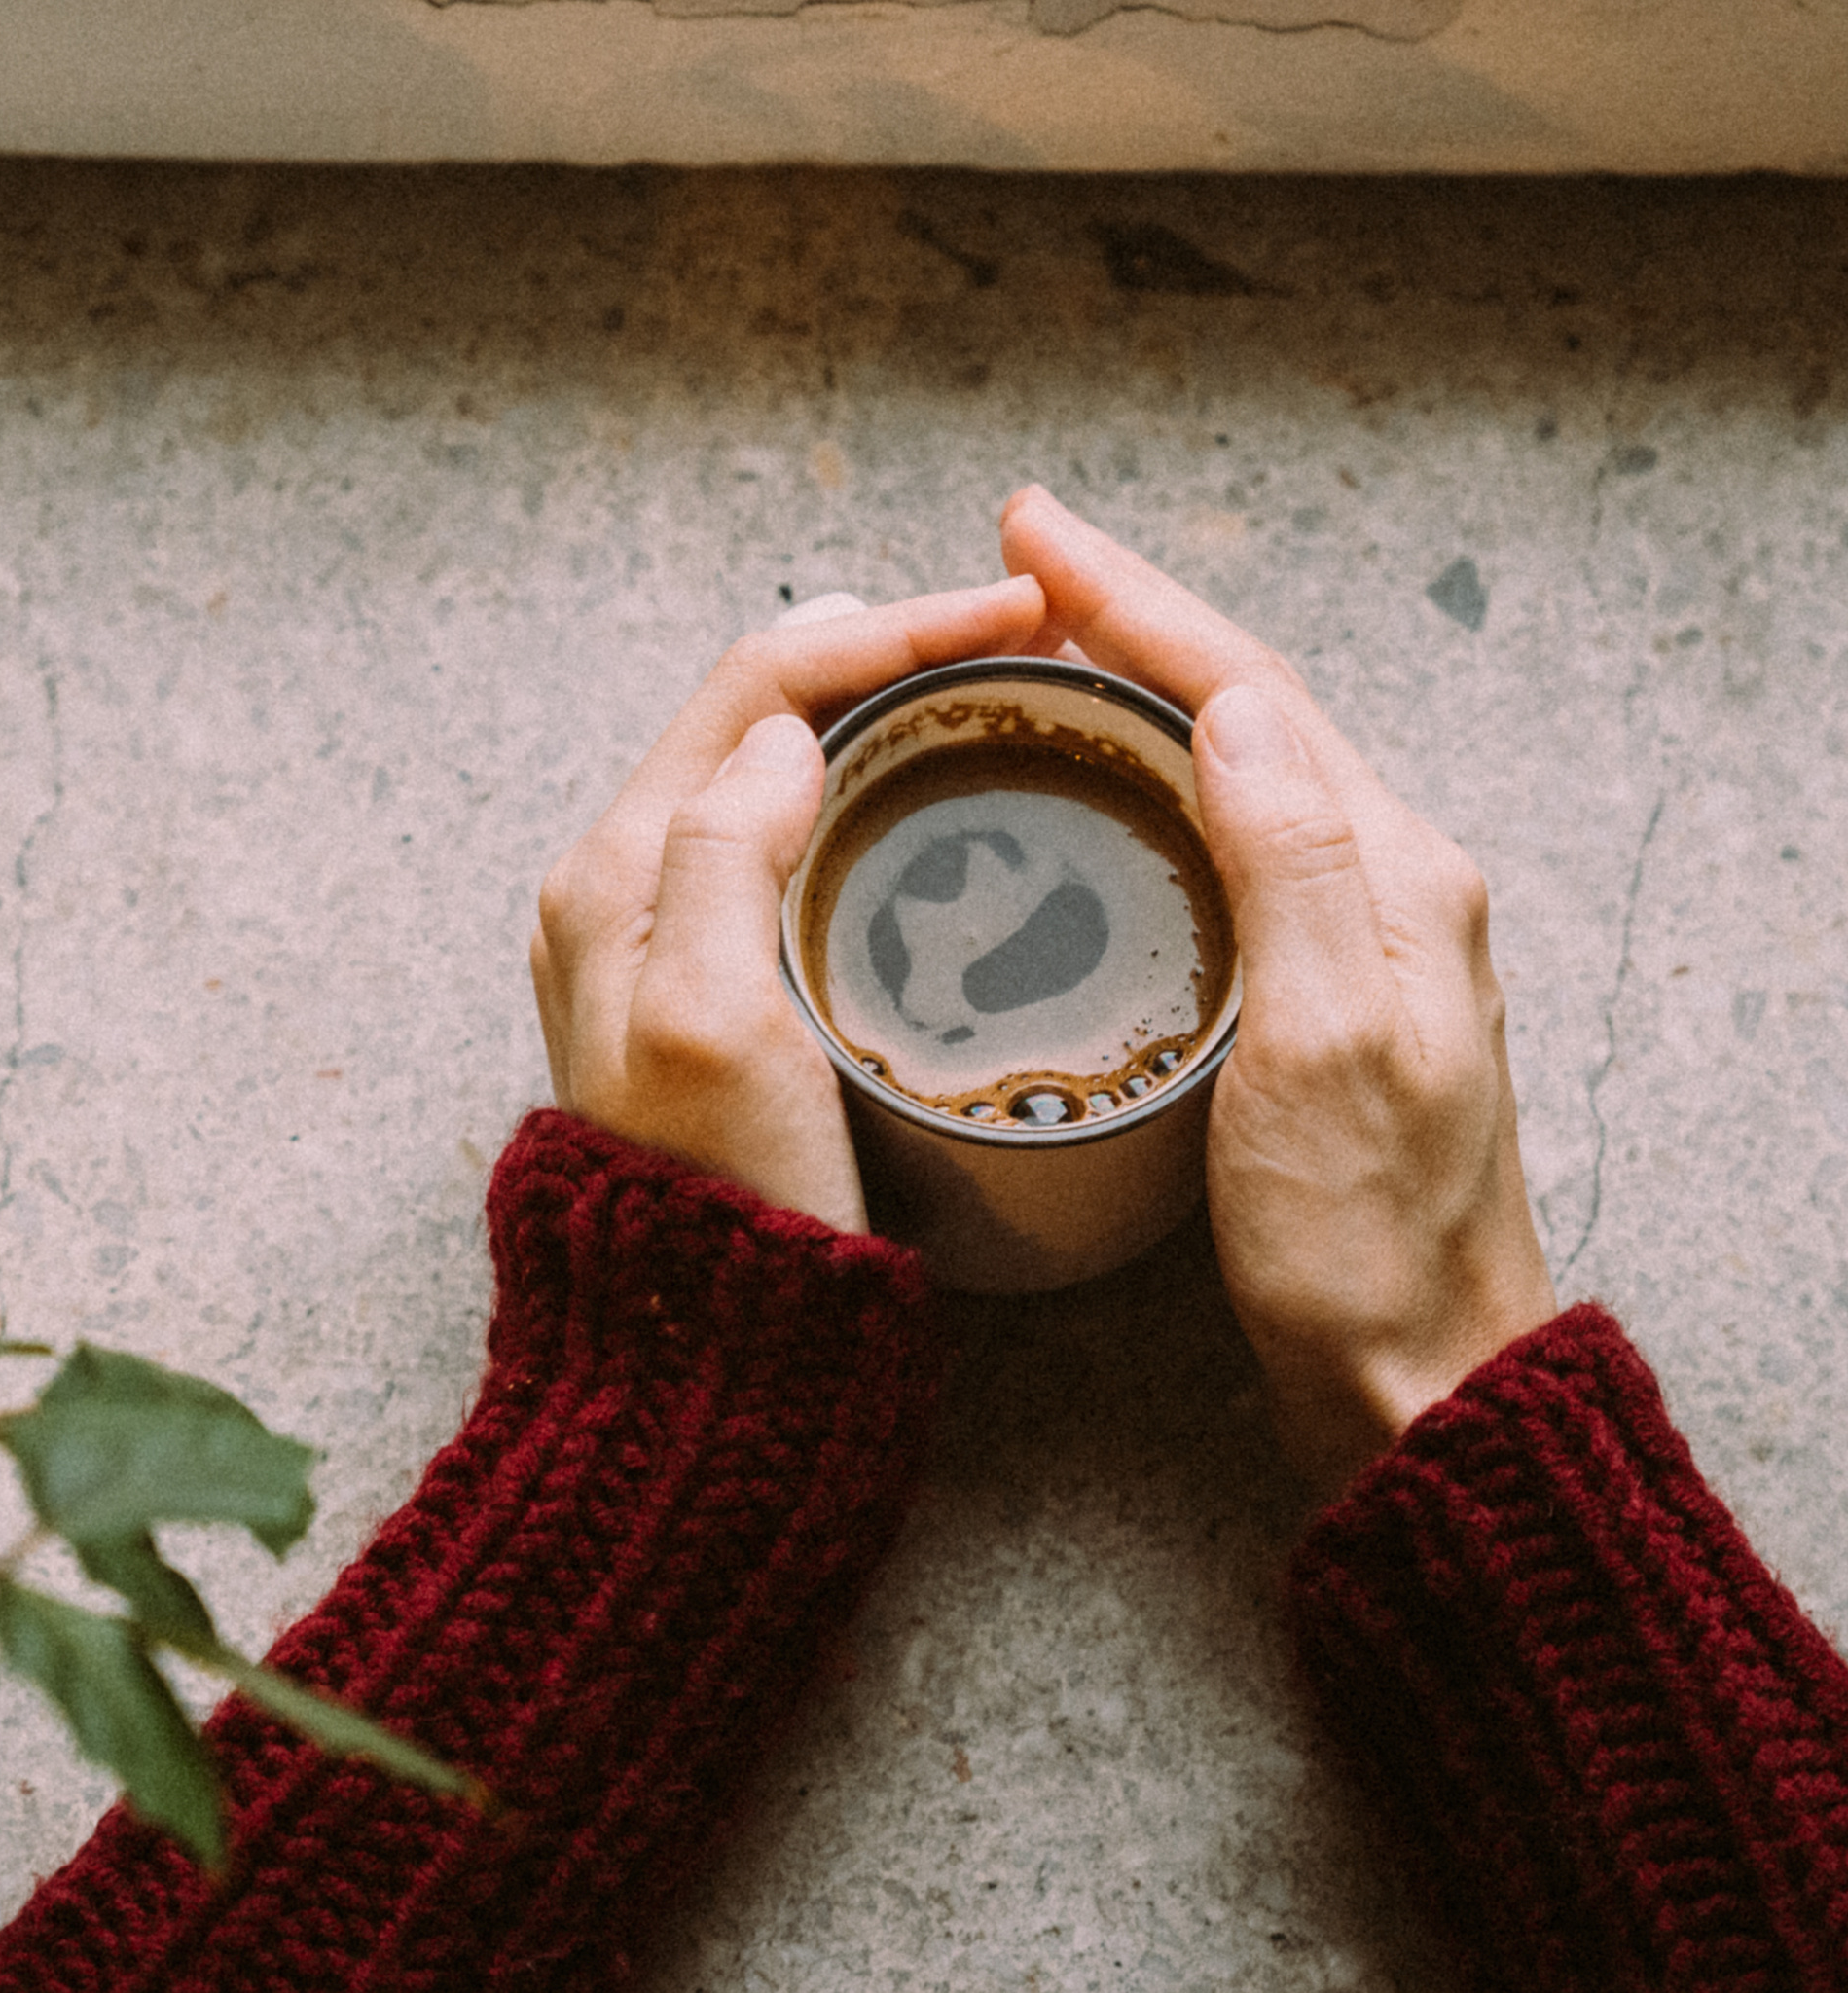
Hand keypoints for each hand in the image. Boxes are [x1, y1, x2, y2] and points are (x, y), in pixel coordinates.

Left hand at [532, 579, 1048, 1232]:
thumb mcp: (711, 1025)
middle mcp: (630, 888)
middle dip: (892, 652)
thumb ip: (724, 856)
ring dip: (885, 715)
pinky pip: (795, 846)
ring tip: (998, 692)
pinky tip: (942, 802)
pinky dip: (873, 796)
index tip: (1021, 611)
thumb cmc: (721, 1200)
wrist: (706, 1354)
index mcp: (618, 873)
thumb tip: (790, 731)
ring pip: (782, 775)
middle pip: (765, 713)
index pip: (758, 686)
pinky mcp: (723, 990)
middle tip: (1023, 638)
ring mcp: (672, 939)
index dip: (893, 628)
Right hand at [1000, 488, 1558, 1487]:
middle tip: (1020, 554)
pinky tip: (1098, 785)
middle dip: (1132, 616)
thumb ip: (1290, 867)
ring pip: (1237, 766)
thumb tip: (1236, 705)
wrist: (1417, 1375)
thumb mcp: (1323, 1047)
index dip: (1135, 602)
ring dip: (1141, 684)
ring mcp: (1357, 936)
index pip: (1250, 694)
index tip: (1032, 532)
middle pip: (1248, 707)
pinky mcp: (1317, 991)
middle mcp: (1387, 882)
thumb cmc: (1363, 1238)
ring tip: (1040, 638)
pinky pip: (1228, 838)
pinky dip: (1152, 778)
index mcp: (1393, 873)